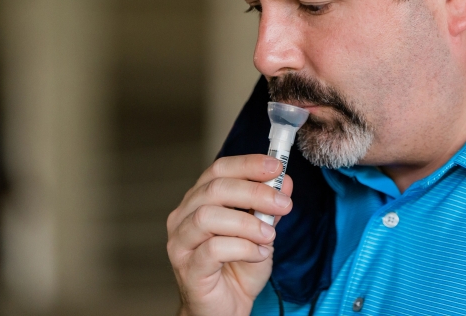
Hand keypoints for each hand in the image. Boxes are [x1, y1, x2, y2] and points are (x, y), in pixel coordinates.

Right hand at [167, 154, 293, 315]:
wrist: (225, 308)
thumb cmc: (237, 268)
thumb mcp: (261, 232)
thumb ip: (269, 208)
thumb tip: (285, 182)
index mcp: (199, 200)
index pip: (218, 170)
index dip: (247, 164)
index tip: (276, 167)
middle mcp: (183, 217)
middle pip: (215, 189)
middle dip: (254, 192)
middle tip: (283, 203)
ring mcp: (181, 242)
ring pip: (208, 216)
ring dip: (248, 223)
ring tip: (270, 236)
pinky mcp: (187, 267)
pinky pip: (213, 249)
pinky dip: (243, 248)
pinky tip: (259, 254)